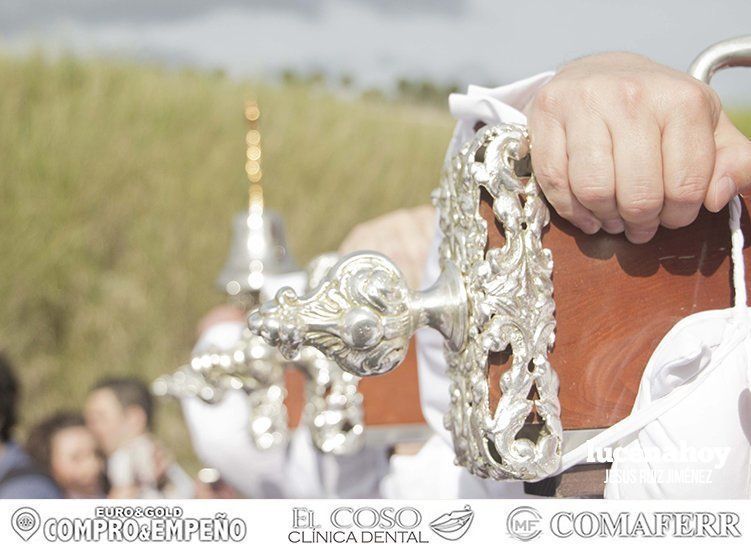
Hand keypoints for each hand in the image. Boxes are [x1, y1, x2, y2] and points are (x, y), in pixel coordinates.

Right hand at [525, 52, 750, 242]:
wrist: (596, 73)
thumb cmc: (653, 108)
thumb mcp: (705, 127)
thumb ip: (731, 162)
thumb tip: (719, 197)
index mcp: (681, 99)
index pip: (686, 187)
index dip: (679, 215)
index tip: (671, 214)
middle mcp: (632, 96)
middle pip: (638, 195)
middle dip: (640, 223)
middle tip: (639, 224)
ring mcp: (584, 103)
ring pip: (593, 190)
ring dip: (604, 217)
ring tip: (611, 216)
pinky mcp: (546, 114)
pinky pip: (555, 181)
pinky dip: (570, 209)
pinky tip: (584, 211)